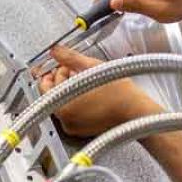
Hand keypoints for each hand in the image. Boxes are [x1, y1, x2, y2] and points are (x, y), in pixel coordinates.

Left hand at [37, 45, 159, 137]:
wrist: (137, 113)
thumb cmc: (120, 95)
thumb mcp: (92, 68)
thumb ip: (70, 57)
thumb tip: (56, 50)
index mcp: (62, 106)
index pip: (44, 86)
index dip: (51, 71)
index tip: (59, 64)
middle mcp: (65, 120)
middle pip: (54, 93)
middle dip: (62, 79)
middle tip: (74, 68)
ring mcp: (74, 127)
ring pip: (64, 102)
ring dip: (70, 89)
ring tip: (85, 79)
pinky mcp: (83, 130)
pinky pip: (73, 112)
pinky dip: (78, 101)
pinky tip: (90, 92)